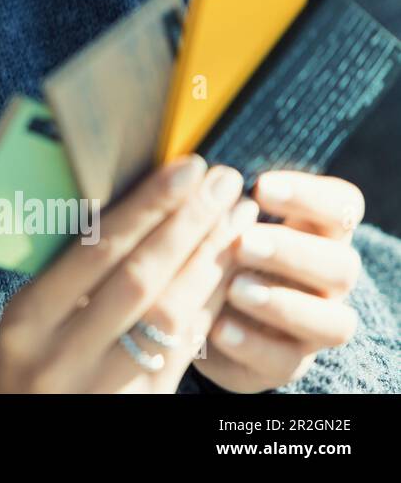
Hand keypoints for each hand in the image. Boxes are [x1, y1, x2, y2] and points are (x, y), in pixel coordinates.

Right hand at [0, 155, 256, 392]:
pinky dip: (210, 300)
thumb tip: (122, 204)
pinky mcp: (143, 402)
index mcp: (28, 320)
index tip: (183, 168)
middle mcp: (64, 352)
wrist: (26, 428)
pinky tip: (230, 266)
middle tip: (222, 179)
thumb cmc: (26, 360)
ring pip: (171, 312)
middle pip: (140, 277)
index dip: (145, 207)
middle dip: (187, 222)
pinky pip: (185, 345)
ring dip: (210, 257)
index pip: (95, 251)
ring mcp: (105, 383)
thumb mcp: (26, 320)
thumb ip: (64, 276)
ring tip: (237, 214)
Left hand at [192, 171, 363, 392]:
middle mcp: (327, 279)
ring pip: (332, 321)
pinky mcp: (288, 363)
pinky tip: (217, 327)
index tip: (261, 186)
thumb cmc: (211, 247)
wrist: (198, 313)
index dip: (310, 195)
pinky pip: (286, 360)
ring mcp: (313, 325)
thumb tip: (203, 177)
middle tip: (243, 241)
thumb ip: (217, 201)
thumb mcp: (213, 221)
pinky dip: (252, 344)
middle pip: (342, 264)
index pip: (342, 206)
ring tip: (235, 288)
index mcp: (315, 231)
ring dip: (283, 302)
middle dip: (293, 251)